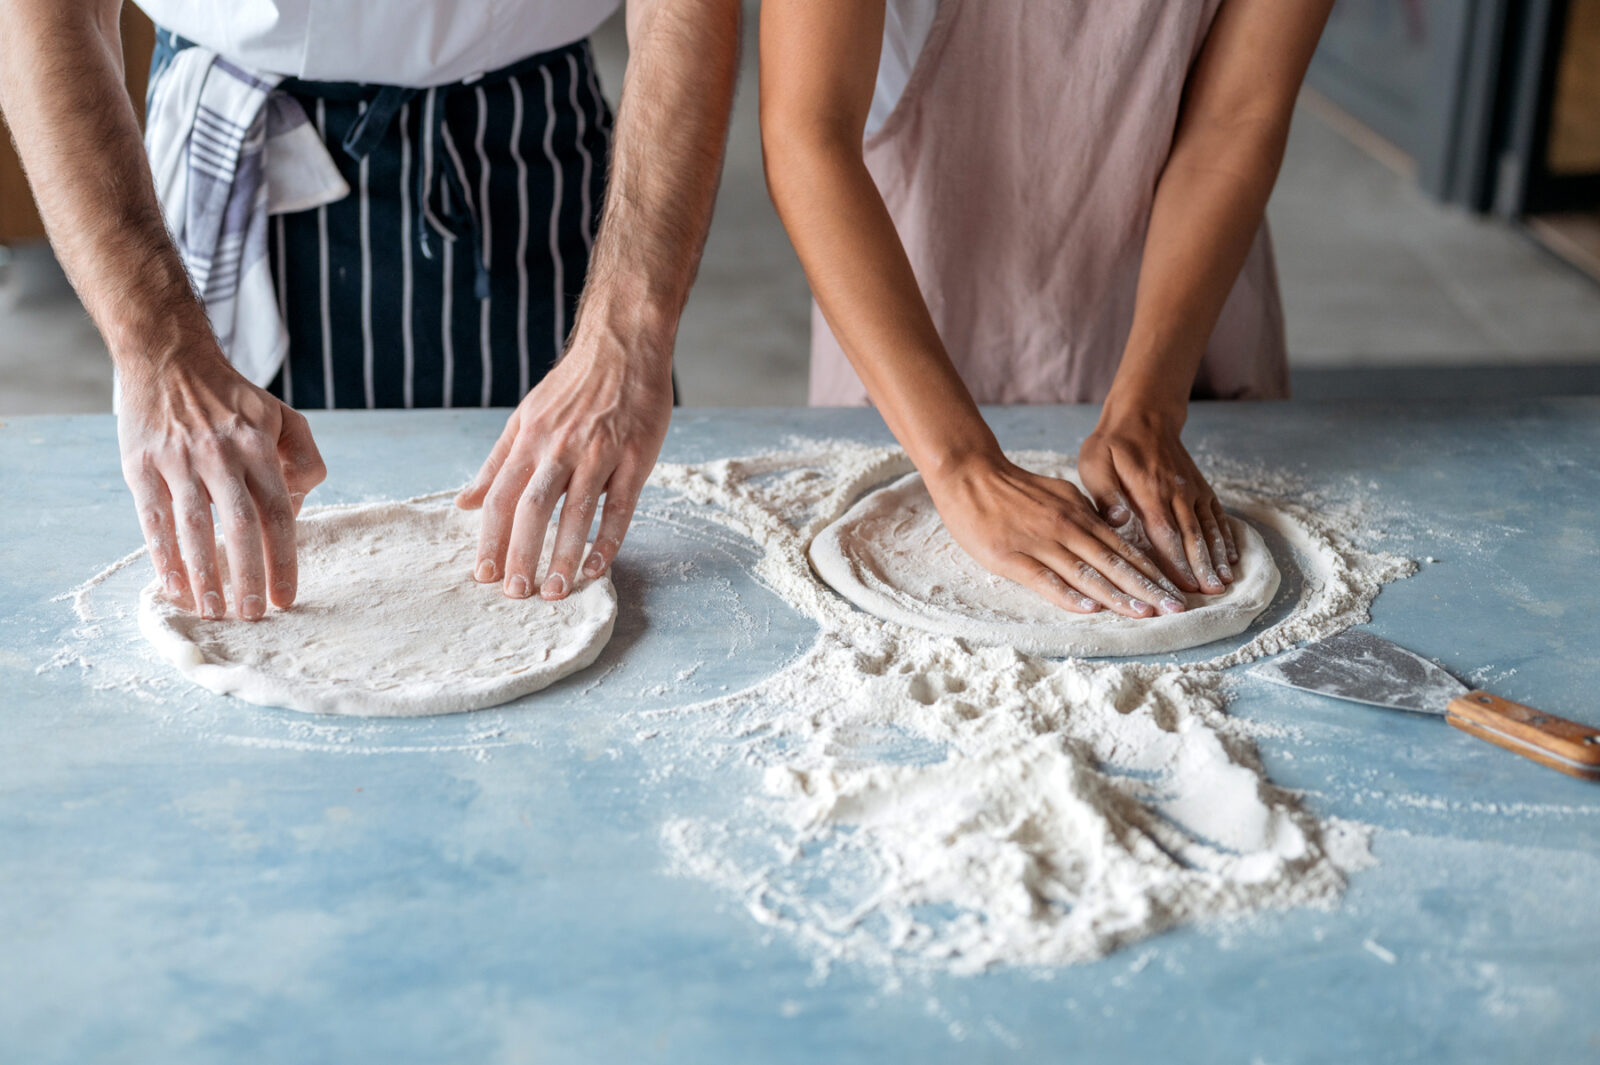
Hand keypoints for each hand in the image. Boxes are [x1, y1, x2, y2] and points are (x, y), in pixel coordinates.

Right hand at [117, 351, 325, 619]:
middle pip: (240, 526)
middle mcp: (220, 454)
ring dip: (205, 575)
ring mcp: (178, 459)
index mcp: (258, 446)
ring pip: (195, 527)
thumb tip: (302, 505)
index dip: (283, 559)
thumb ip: (305, 457)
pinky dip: (164, 557)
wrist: (168, 358)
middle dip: (248, 576)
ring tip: (216, 611)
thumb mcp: (282, 416)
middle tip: (253, 615)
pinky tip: (175, 586)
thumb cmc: (231, 398)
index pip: (278, 513)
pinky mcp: (141, 465)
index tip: (286, 597)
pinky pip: (154, 519)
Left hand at [456, 331, 672, 599]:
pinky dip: (607, 539)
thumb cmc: (572, 386)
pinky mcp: (634, 457)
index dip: (490, 539)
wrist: (621, 344)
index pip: (501, 498)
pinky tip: (596, 566)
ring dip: (563, 555)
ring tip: (554, 591)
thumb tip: (463, 503)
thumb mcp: (525, 417)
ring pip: (575, 511)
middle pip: (532, 509)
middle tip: (516, 593)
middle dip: (521, 554)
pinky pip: (619, 505)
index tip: (484, 575)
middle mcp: (558, 448)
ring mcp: (598, 453)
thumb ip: (496, 464)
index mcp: (529, 440)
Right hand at [923, 452, 1188, 617]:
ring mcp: (1039, 544)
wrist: (970, 475)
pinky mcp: (1011, 558)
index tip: (1176, 592)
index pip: (1124, 549)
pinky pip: (1045, 580)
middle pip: (1114, 564)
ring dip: (1117, 596)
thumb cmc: (1015, 489)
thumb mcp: (1060, 494)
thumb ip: (1085, 516)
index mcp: (1079, 516)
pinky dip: (1068, 595)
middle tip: (1176, 609)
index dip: (1153, 572)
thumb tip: (1111, 535)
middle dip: (1148, 588)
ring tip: (1144, 613)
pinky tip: (1090, 609)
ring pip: (1086, 574)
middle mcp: (1066, 529)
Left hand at [1078, 408, 1236, 595]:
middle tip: (1211, 594)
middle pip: (1192, 535)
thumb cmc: (1112, 445)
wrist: (1143, 415)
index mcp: (1148, 492)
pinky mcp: (1200, 487)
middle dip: (1202, 567)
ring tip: (1225, 582)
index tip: (1184, 586)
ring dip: (1218, 555)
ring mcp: (1191, 489)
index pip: (1165, 533)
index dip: (1176, 562)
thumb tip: (1117, 520)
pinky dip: (1226, 536)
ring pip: (1208, 527)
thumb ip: (1106, 494)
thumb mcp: (1096, 463)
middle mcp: (1176, 492)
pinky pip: (1217, 514)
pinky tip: (1232, 557)